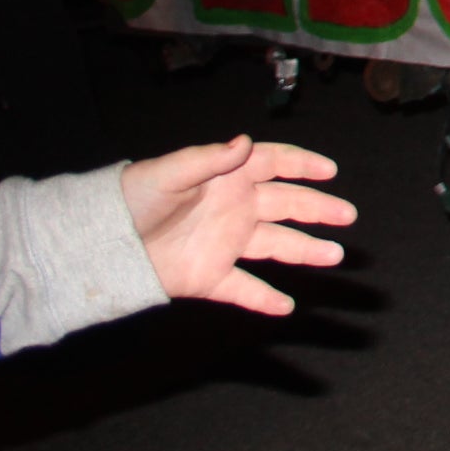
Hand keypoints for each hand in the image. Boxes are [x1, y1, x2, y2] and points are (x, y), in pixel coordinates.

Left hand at [122, 136, 353, 317]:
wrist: (102, 242)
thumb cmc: (132, 198)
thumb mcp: (167, 172)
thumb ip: (207, 159)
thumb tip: (244, 142)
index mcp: (228, 178)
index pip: (274, 165)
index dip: (303, 165)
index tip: (329, 171)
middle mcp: (235, 209)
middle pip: (286, 206)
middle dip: (318, 209)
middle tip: (347, 215)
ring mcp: (225, 244)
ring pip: (275, 245)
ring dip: (305, 250)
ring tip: (334, 256)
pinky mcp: (209, 276)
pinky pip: (242, 288)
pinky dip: (263, 299)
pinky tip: (286, 308)